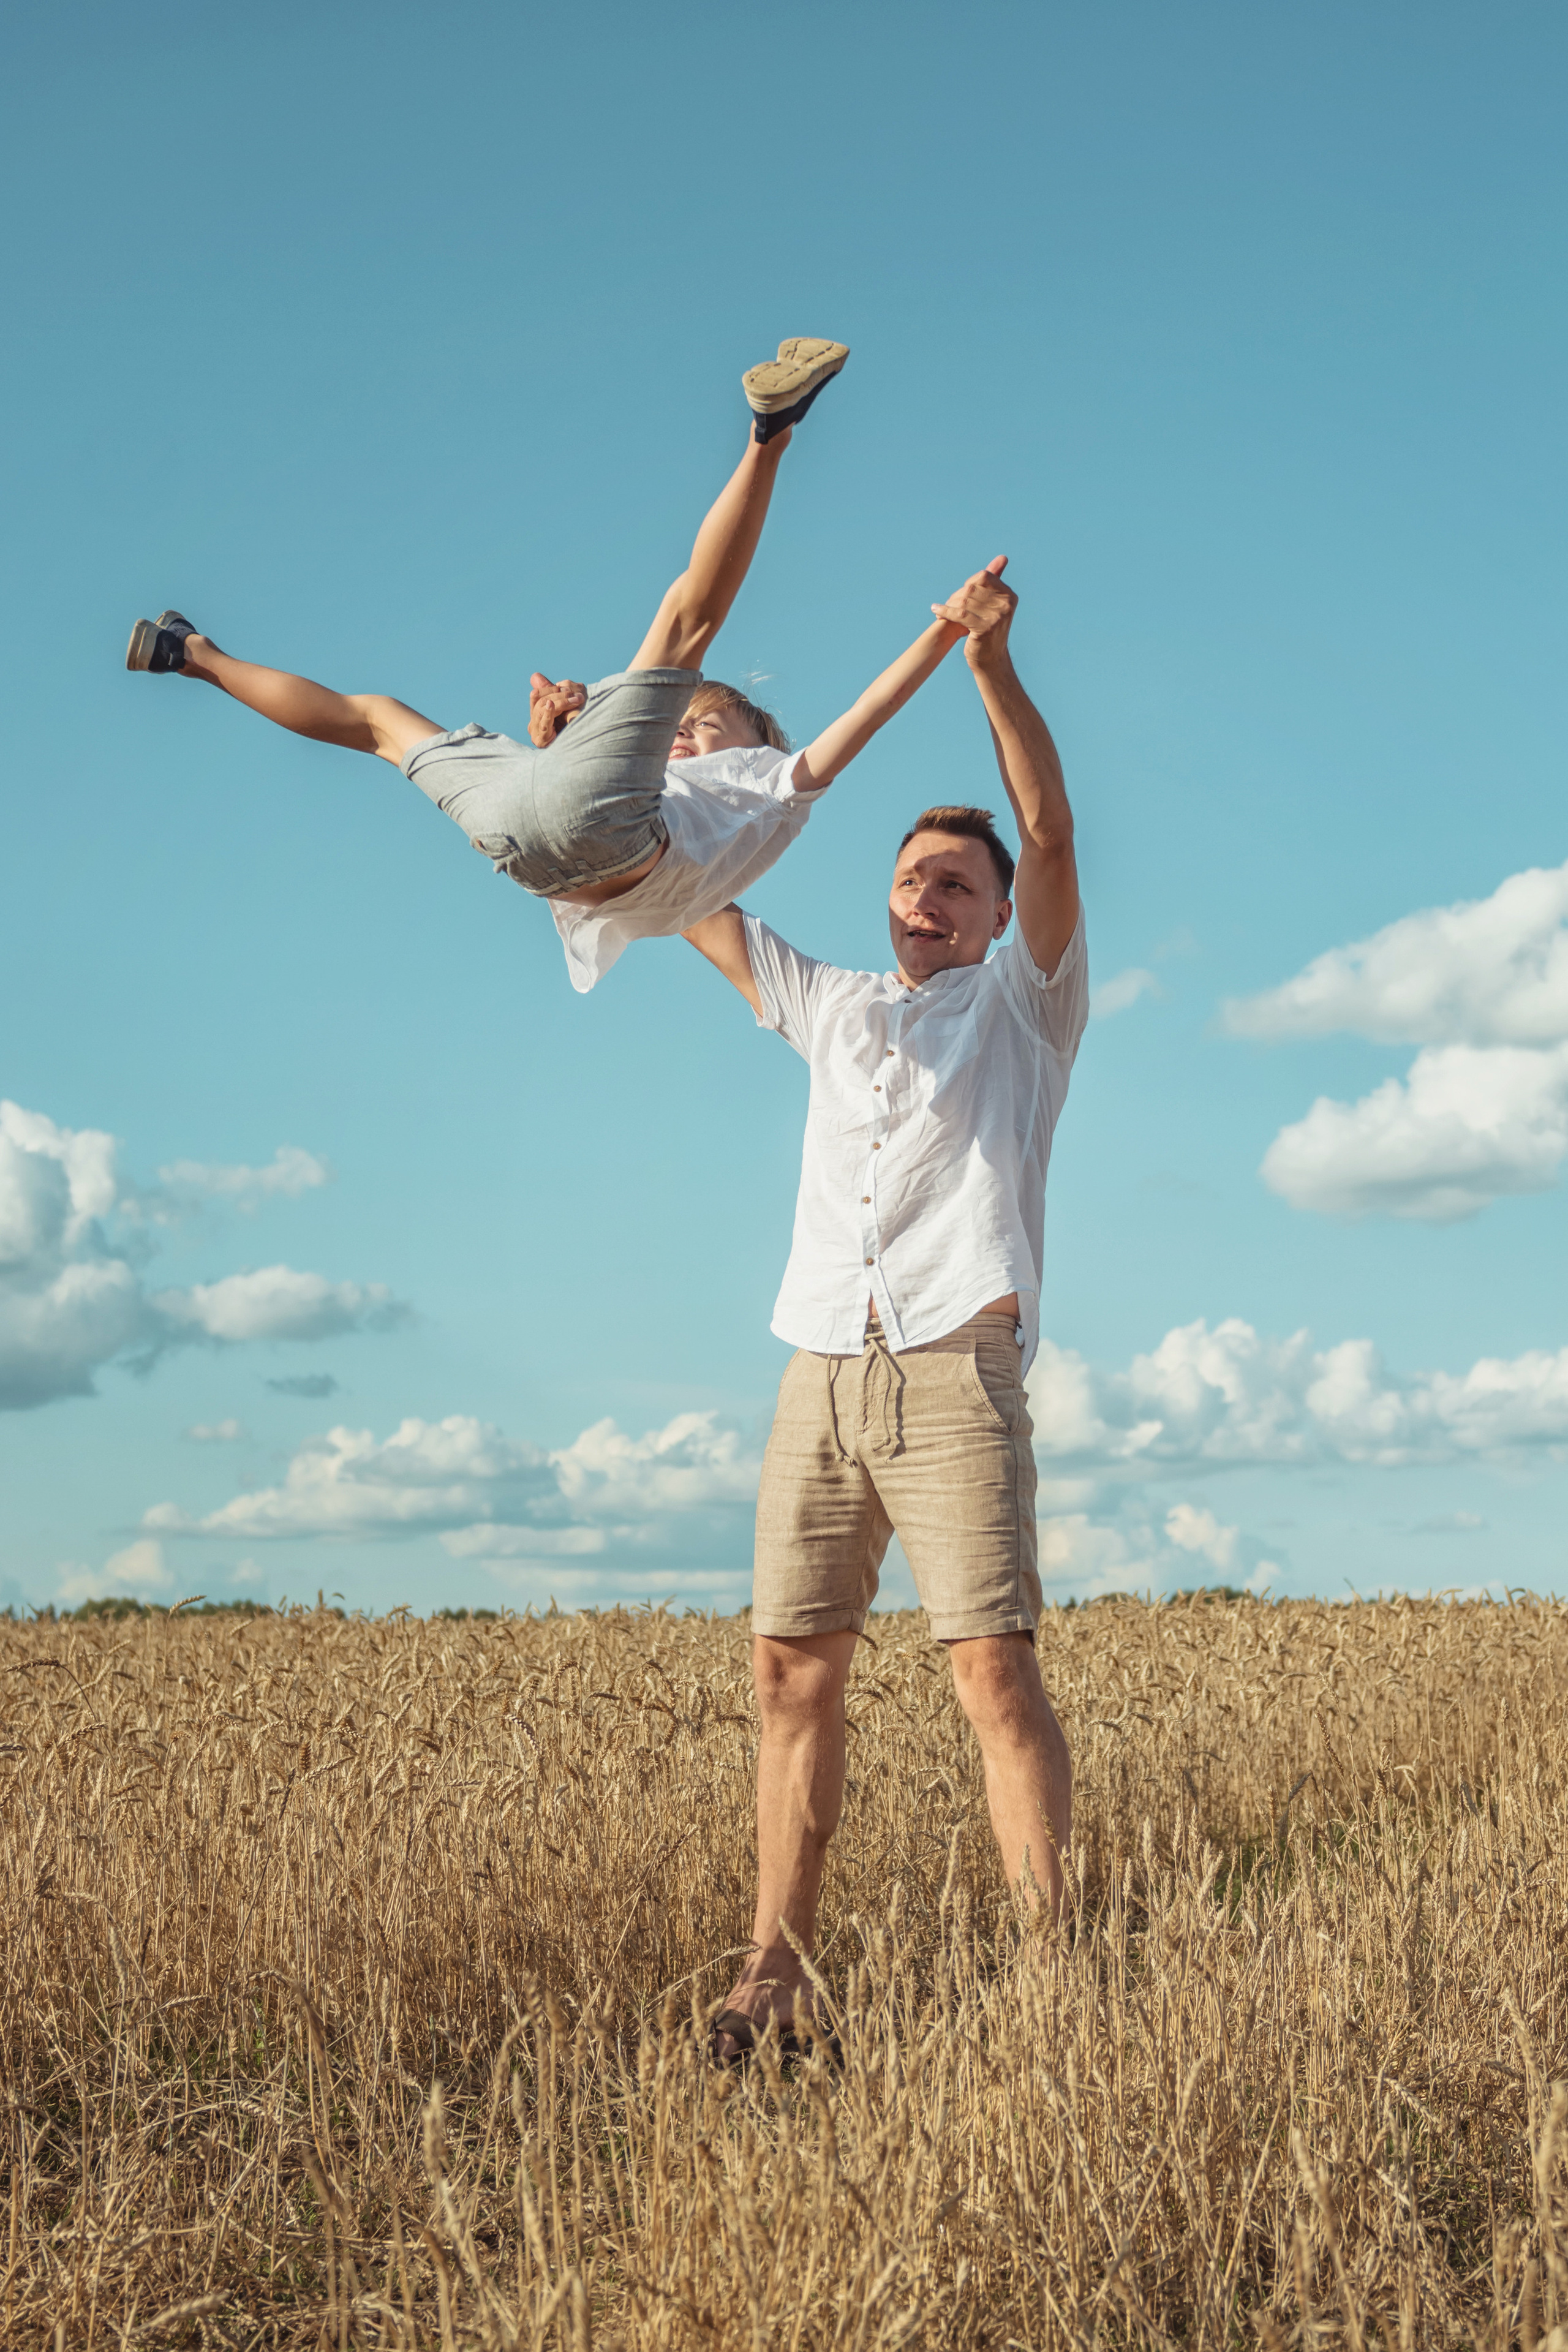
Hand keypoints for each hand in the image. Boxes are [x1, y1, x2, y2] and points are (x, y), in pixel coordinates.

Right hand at [528, 673, 586, 746]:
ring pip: (541, 709)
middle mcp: (534, 724)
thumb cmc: (576, 726)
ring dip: (560, 702)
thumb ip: (551, 691)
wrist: (585, 748)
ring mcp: (536, 733)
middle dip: (558, 695)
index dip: (550, 689)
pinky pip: (543, 724)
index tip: (566, 688)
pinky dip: (547, 713)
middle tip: (576, 695)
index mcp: (537, 715)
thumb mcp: (565, 704)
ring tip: (575, 700)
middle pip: (539, 701)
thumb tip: (534, 676)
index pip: (536, 695)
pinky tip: (551, 705)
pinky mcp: (541, 741)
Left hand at [931, 556, 1015, 671]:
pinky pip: (959, 614)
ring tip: (940, 611)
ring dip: (949, 605)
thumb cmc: (988, 630)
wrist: (990, 659)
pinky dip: (945, 611)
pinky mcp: (985, 628)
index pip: (984, 577)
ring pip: (964, 600)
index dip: (969, 583)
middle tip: (946, 605)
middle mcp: (1006, 604)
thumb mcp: (993, 604)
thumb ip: (994, 581)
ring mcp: (997, 616)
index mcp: (1010, 596)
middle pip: (972, 588)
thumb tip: (1003, 557)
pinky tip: (936, 611)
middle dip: (956, 596)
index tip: (960, 595)